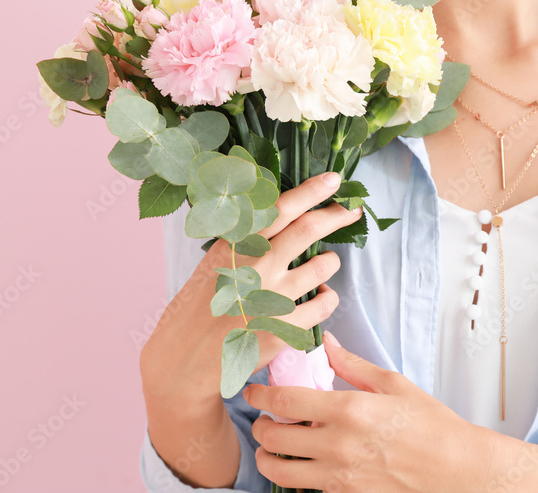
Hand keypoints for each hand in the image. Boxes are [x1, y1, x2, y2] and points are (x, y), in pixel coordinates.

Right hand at [140, 172, 362, 405]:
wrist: (187, 358)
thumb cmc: (199, 307)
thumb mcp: (215, 264)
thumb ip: (246, 242)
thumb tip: (283, 218)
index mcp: (236, 244)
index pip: (280, 208)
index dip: (311, 191)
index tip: (332, 179)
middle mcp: (257, 265)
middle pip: (309, 229)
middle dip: (337, 215)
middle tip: (351, 209)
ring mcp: (273, 297)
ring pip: (323, 266)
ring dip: (329, 262)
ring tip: (323, 264)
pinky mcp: (286, 327)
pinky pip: (326, 303)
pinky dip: (328, 297)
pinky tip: (318, 298)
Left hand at [243, 331, 491, 491]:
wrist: (458, 470)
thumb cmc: (430, 426)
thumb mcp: (392, 384)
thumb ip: (352, 364)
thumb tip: (325, 344)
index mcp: (349, 411)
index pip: (285, 402)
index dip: (259, 395)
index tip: (253, 391)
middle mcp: (339, 446)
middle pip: (273, 440)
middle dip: (260, 427)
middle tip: (265, 418)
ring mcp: (341, 476)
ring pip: (280, 472)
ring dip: (268, 457)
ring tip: (273, 446)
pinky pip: (306, 488)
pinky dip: (296, 477)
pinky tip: (305, 464)